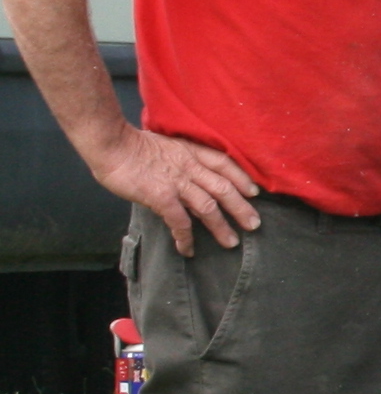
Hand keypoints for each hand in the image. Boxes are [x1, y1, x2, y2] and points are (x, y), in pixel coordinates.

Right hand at [92, 126, 261, 254]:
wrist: (112, 144)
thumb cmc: (132, 144)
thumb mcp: (166, 146)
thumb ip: (180, 161)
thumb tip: (187, 179)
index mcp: (192, 152)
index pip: (225, 164)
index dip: (242, 178)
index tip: (254, 192)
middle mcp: (190, 167)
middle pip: (224, 188)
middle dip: (241, 207)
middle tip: (254, 224)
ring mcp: (178, 182)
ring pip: (209, 207)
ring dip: (221, 226)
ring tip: (231, 242)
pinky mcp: (162, 197)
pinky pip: (180, 221)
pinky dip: (185, 237)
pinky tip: (188, 249)